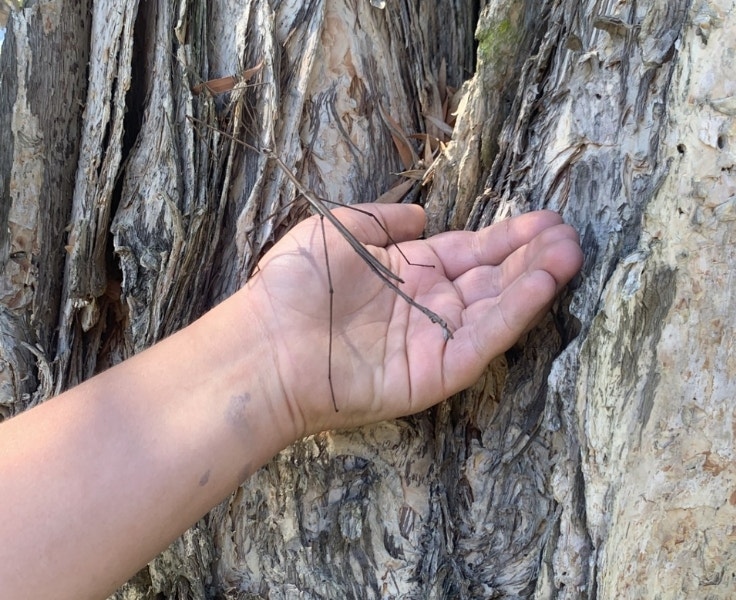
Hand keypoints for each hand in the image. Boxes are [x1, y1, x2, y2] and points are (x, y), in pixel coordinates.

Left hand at [243, 204, 582, 437]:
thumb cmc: (295, 283)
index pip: (470, 253)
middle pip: (491, 279)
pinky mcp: (435, 372)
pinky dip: (515, 312)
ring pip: (495, 308)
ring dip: (534, 281)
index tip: (547, 220)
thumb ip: (386, 221)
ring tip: (571, 252)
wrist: (267, 343)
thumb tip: (423, 216)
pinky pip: (483, 340)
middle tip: (571, 234)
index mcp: (409, 270)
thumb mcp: (342, 230)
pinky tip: (543, 283)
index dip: (508, 238)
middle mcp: (428, 305)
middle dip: (532, 256)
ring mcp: (433, 340)